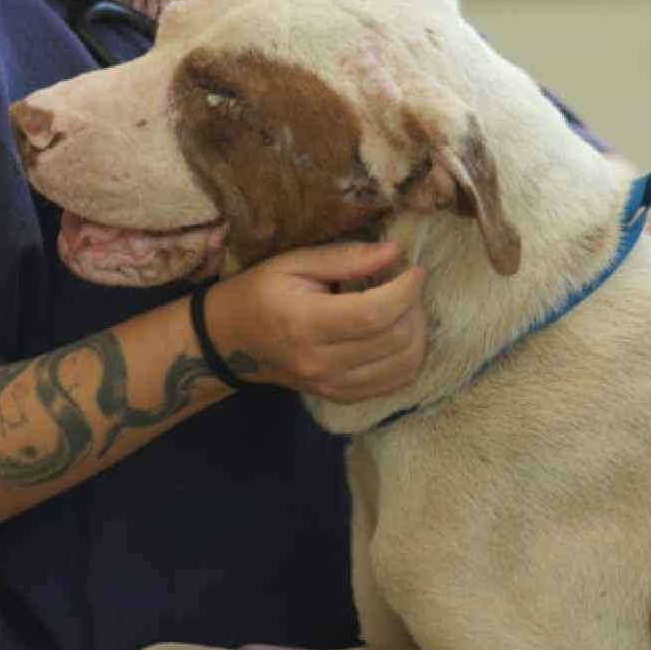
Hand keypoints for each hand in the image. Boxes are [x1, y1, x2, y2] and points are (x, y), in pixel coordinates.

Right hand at [203, 241, 426, 402]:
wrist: (233, 340)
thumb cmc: (260, 292)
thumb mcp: (293, 262)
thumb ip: (345, 257)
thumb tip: (394, 252)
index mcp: (304, 324)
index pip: (374, 313)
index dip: (406, 290)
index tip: (415, 269)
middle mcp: (320, 363)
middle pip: (395, 340)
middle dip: (414, 307)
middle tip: (406, 284)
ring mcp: (331, 386)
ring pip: (404, 366)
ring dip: (417, 333)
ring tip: (405, 308)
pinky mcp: (341, 397)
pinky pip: (395, 383)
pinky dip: (408, 357)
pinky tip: (397, 333)